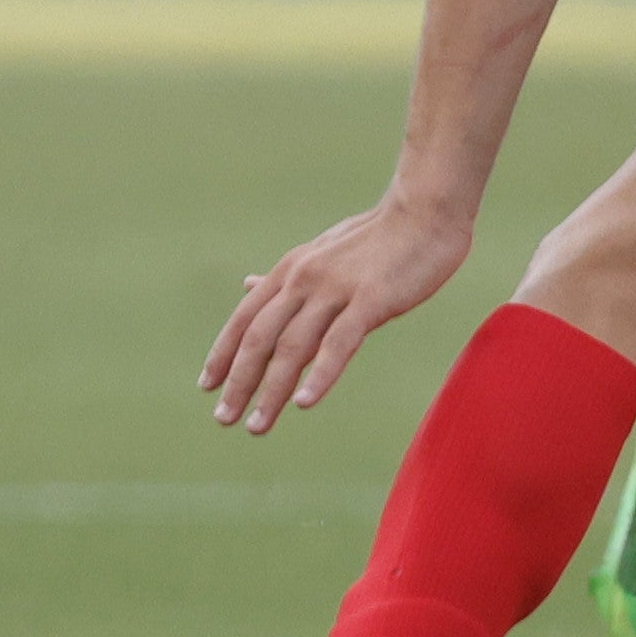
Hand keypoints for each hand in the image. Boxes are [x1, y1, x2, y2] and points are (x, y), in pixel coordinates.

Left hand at [202, 190, 473, 430]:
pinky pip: (339, 342)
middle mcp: (305, 279)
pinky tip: (303, 403)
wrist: (428, 211)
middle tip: (224, 419)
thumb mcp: (321, 251)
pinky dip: (319, 374)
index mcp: (293, 269)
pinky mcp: (371, 299)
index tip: (207, 385)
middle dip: (239, 382)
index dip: (223, 353)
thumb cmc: (380, 234)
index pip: (246, 318)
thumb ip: (286, 276)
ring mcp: (336, 288)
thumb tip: (248, 285)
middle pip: (260, 338)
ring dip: (270, 390)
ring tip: (256, 425)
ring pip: (293, 347)